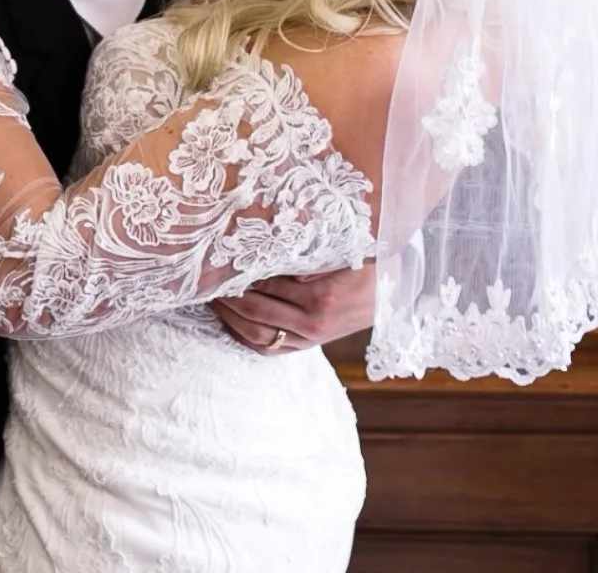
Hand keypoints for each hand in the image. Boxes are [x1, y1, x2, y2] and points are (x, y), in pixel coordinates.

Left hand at [210, 264, 376, 354]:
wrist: (392, 288)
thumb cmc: (364, 261)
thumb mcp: (340, 249)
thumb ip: (306, 252)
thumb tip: (265, 248)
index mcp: (320, 297)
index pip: (265, 286)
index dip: (238, 275)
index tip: (218, 264)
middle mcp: (313, 322)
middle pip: (256, 311)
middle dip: (227, 296)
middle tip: (206, 281)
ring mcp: (311, 338)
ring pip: (258, 335)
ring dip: (230, 318)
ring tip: (212, 300)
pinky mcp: (310, 345)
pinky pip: (269, 348)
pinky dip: (245, 338)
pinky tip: (231, 323)